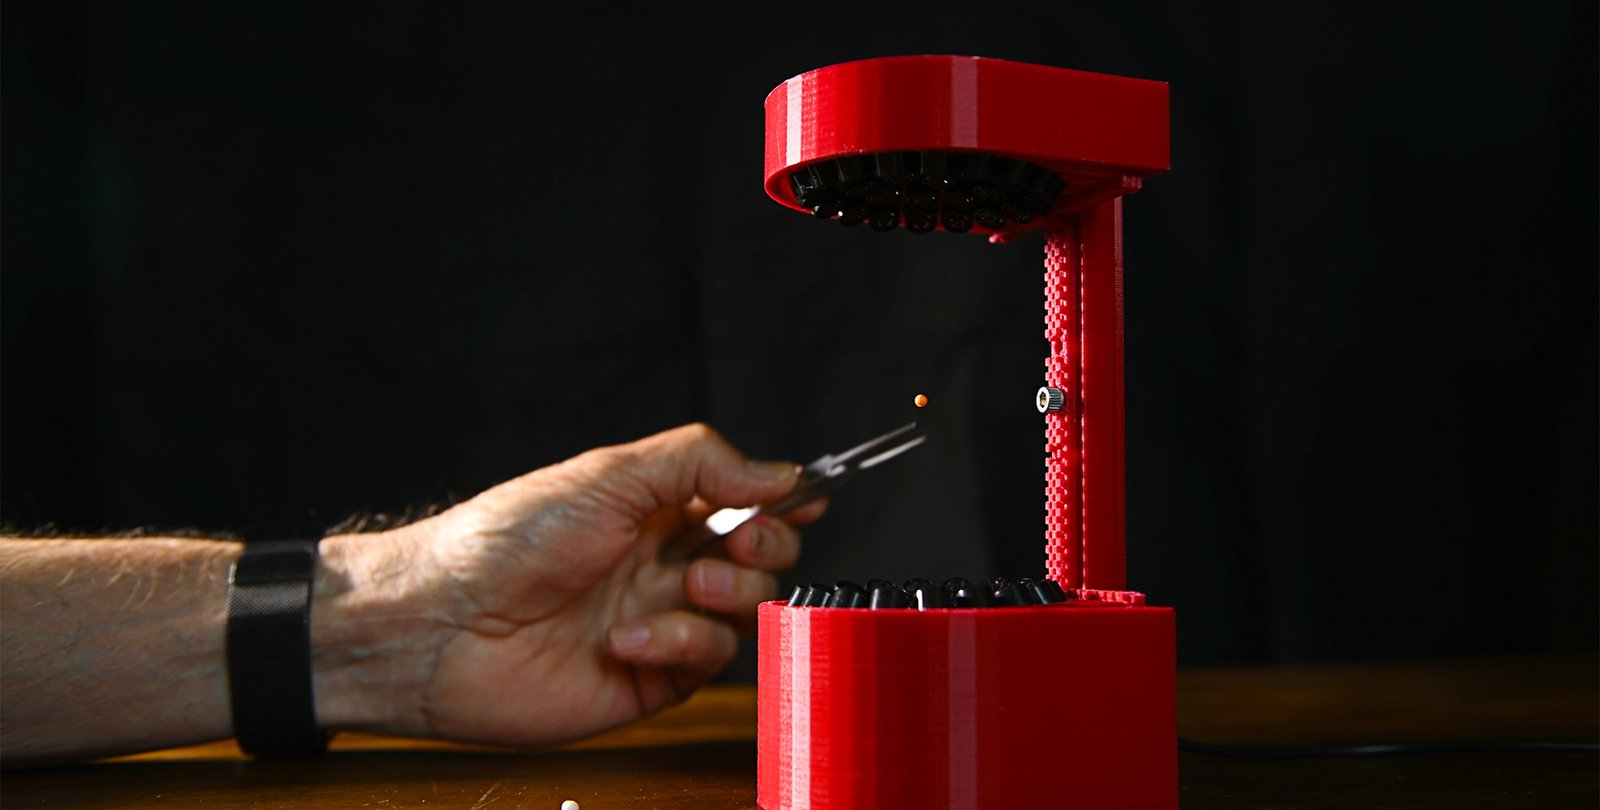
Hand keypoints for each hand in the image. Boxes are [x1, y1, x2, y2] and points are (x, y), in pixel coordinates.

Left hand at [312, 423, 823, 747]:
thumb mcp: (609, 475)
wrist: (442, 624)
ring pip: (744, 612)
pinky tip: (632, 637)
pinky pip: (706, 662)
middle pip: (760, 559)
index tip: (804, 500)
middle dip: (764, 548)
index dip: (780, 502)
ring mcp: (660, 622)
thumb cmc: (507, 540)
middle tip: (738, 544)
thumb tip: (780, 472)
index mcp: (655, 508)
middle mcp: (663, 564)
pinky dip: (681, 644)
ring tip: (681, 588)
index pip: (744, 501)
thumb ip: (701, 463)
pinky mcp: (650, 680)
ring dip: (727, 596)